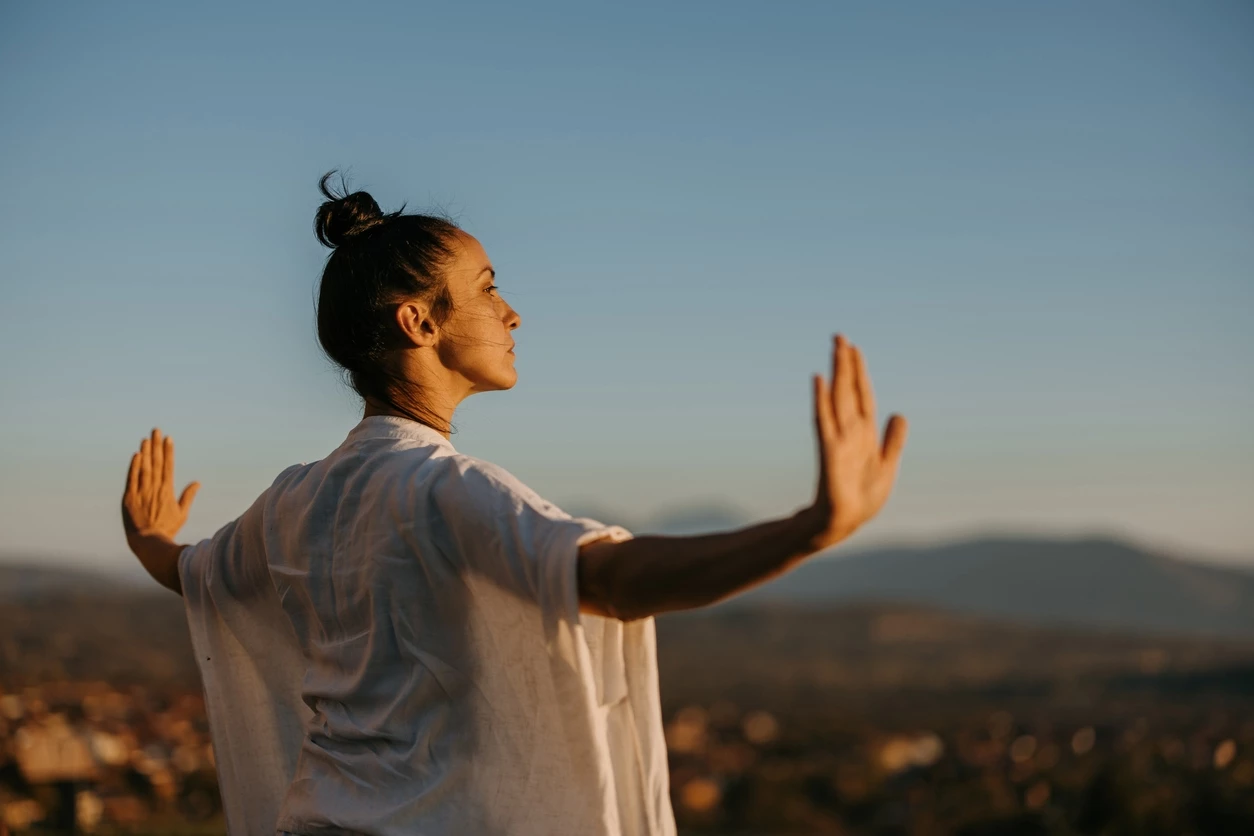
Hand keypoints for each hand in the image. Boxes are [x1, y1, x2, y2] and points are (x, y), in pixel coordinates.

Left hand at [122, 428, 199, 540]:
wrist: (148, 542)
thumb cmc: (166, 529)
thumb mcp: (182, 513)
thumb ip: (188, 496)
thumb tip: (197, 482)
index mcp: (167, 491)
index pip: (168, 466)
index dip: (168, 452)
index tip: (169, 438)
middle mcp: (155, 489)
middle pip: (156, 463)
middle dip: (157, 446)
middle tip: (156, 430)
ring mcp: (142, 493)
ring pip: (144, 468)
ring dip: (146, 453)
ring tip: (146, 439)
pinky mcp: (129, 498)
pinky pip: (132, 479)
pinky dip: (134, 467)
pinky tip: (136, 455)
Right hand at [807, 335, 907, 548]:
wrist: (845, 522)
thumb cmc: (863, 497)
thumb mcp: (887, 465)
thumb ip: (893, 439)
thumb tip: (900, 413)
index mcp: (865, 433)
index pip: (862, 394)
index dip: (859, 372)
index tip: (854, 348)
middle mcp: (851, 430)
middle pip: (848, 390)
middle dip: (845, 364)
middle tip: (839, 336)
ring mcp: (839, 438)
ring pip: (838, 398)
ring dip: (837, 373)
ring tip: (835, 349)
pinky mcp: (829, 451)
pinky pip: (824, 420)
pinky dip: (821, 400)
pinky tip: (819, 381)